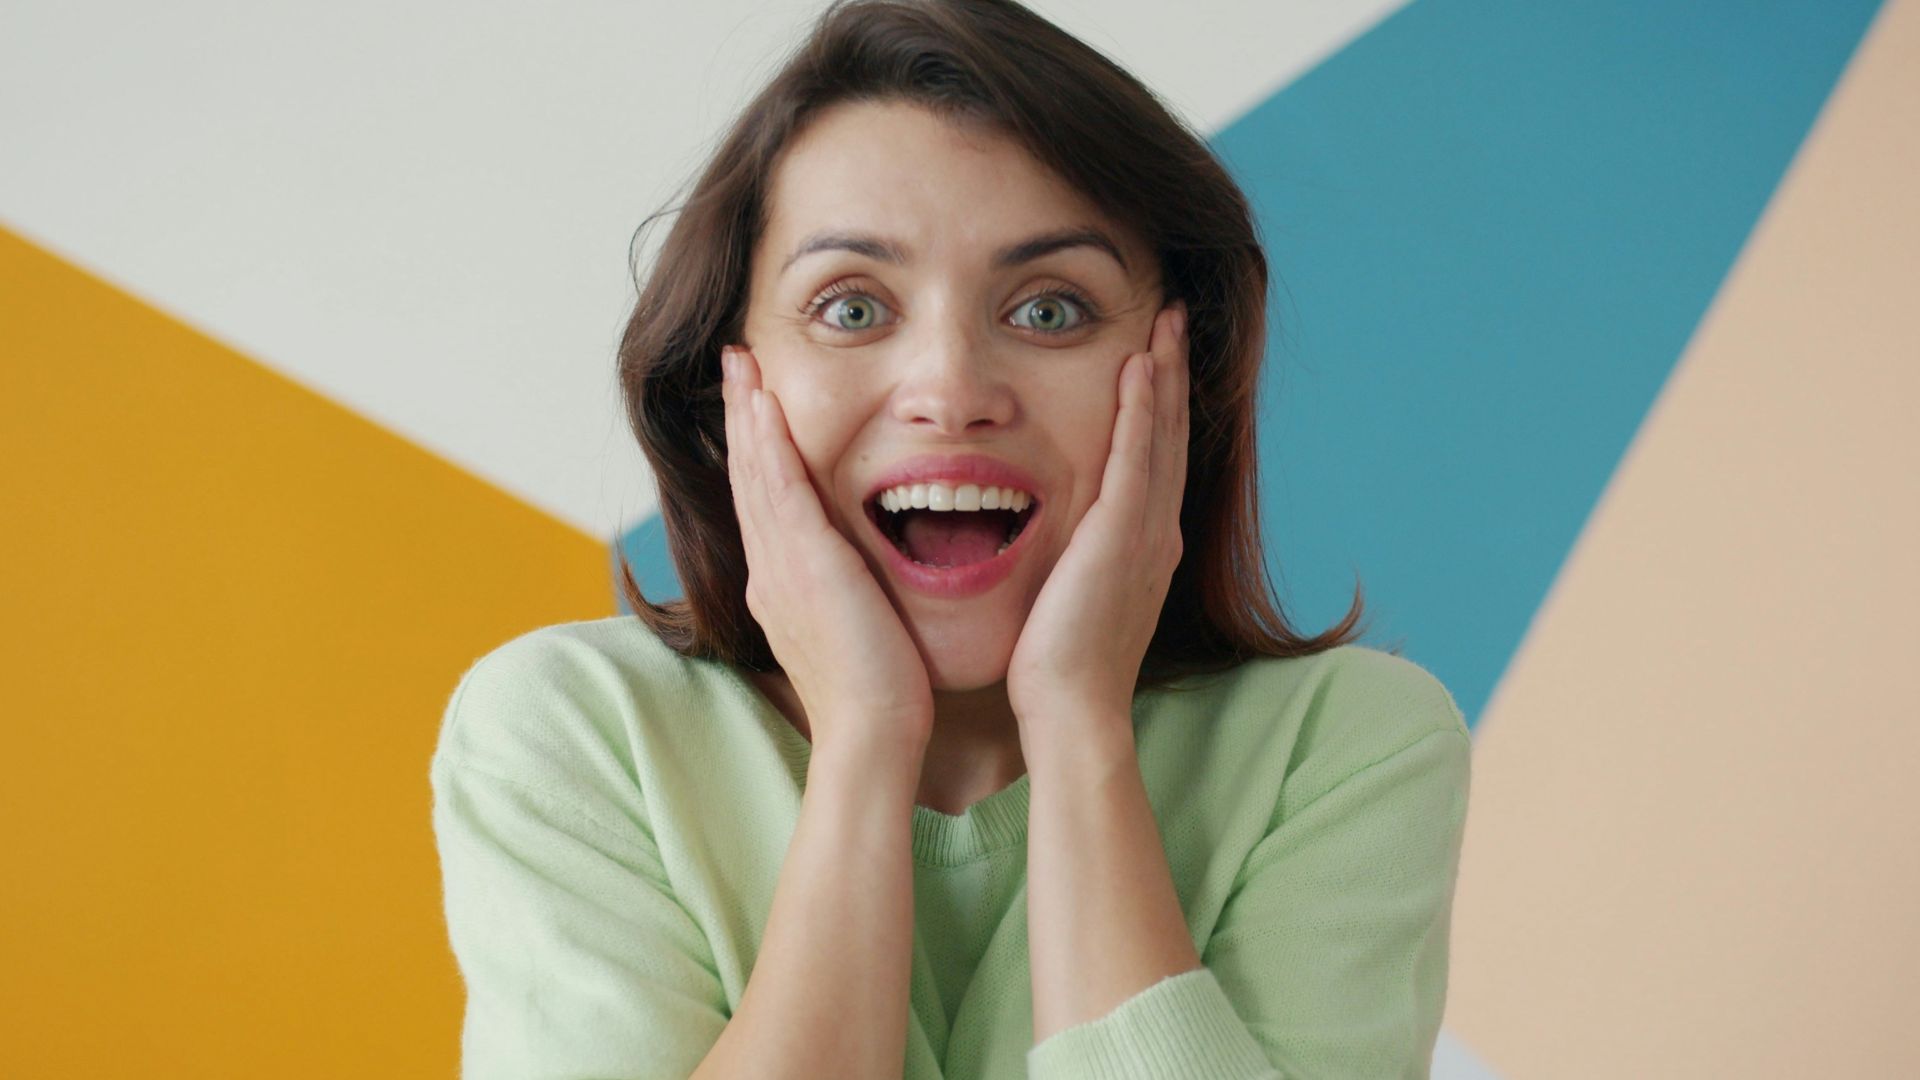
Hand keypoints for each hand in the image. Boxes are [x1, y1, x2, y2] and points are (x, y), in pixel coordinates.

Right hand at [721, 345, 934, 753]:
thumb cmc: (882, 694)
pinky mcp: (802, 564)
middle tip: (735, 362)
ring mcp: (780, 566)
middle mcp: (770, 570)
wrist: (872, 733)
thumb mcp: (858, 630)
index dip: (755, 449)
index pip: (764, 501)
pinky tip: (765, 404)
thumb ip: (852, 595)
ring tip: (741, 364)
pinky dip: (769, 444)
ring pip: (755, 473)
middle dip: (741, 416)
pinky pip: (779, 489)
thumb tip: (865, 576)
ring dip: (747, 414)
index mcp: (782, 585)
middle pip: (747, 476)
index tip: (755, 402)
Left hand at [1005, 301, 1188, 765]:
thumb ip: (1072, 560)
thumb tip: (1054, 539)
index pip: (1154, 457)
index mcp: (1145, 545)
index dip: (1160, 404)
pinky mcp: (1123, 536)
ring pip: (1161, 434)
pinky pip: (1136, 457)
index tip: (1154, 355)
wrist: (1072, 710)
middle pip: (1170, 433)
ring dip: (1164, 372)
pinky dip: (1142, 410)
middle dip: (1173, 372)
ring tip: (1165, 321)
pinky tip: (1140, 367)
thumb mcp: (1071, 598)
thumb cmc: (1057, 668)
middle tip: (1173, 317)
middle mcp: (1158, 531)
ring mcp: (1147, 532)